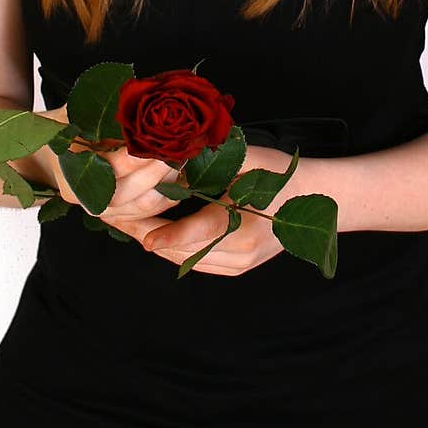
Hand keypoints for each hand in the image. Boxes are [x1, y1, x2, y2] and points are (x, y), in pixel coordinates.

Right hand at [38, 105, 184, 236]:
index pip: (112, 167)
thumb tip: (138, 101)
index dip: (138, 154)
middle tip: (183, 148)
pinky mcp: (116, 216)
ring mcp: (103, 210)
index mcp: (72, 173)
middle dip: (161, 170)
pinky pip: (148, 214)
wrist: (44, 156)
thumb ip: (101, 112)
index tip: (160, 138)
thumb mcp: (74, 113)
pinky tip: (185, 179)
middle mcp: (88, 198)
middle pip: (133, 192)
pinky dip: (168, 198)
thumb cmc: (63, 127)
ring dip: (170, 185)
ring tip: (186, 160)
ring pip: (144, 207)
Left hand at [139, 146, 307, 275]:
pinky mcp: (237, 268)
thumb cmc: (276, 171)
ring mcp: (240, 264)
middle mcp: (242, 251)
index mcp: (246, 223)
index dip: (170, 235)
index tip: (143, 237)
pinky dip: (173, 248)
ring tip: (123, 223)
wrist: (312, 197)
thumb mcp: (243, 159)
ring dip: (155, 243)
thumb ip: (206, 162)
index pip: (201, 233)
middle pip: (185, 249)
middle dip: (147, 233)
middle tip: (114, 217)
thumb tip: (164, 162)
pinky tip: (151, 232)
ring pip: (186, 260)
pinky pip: (196, 263)